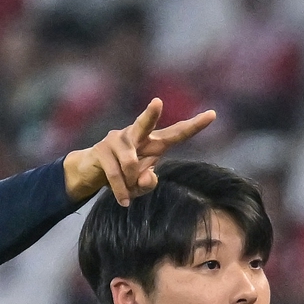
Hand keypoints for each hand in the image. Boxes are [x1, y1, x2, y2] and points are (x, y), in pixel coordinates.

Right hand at [65, 100, 217, 205]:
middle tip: (157, 102)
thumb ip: (149, 183)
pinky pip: (116, 174)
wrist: (90, 173)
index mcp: (153, 142)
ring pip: (129, 162)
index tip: (213, 114)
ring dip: (130, 183)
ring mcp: (117, 139)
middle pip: (145, 124)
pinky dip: (121, 190)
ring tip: (128, 191)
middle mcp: (136, 135)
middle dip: (150, 114)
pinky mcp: (101, 149)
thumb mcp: (139, 185)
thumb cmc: (123, 176)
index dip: (194, 125)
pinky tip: (123, 201)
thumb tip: (149, 175)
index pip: (177, 133)